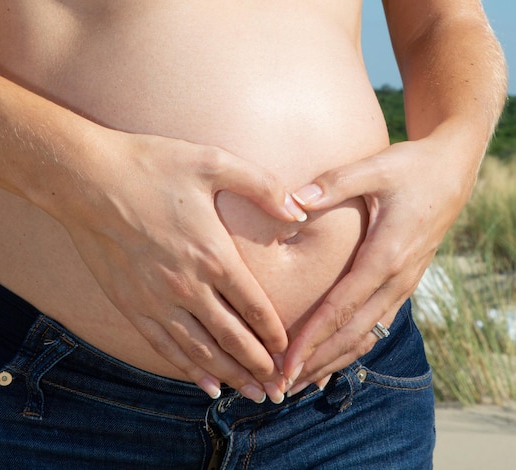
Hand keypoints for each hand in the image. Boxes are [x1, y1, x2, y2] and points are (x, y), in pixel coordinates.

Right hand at [55, 130, 305, 401]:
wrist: (86, 180)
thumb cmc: (150, 167)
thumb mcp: (212, 163)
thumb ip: (262, 186)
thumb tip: (299, 212)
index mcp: (212, 254)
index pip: (254, 306)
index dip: (274, 333)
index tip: (288, 350)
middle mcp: (187, 286)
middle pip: (232, 337)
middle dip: (259, 365)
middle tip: (277, 387)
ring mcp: (155, 300)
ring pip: (201, 351)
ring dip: (229, 375)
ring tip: (251, 394)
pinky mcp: (129, 305)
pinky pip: (165, 347)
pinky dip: (188, 369)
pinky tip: (205, 385)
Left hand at [283, 138, 474, 392]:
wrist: (453, 170)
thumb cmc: (412, 167)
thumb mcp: (375, 168)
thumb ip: (334, 184)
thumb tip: (293, 202)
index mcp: (387, 256)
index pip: (342, 307)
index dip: (312, 338)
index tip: (286, 362)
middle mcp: (396, 279)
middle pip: (353, 333)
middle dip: (317, 362)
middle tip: (282, 386)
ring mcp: (402, 285)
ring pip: (365, 335)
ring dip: (333, 360)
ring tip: (300, 383)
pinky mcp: (402, 283)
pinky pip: (375, 324)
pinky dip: (352, 347)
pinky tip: (331, 361)